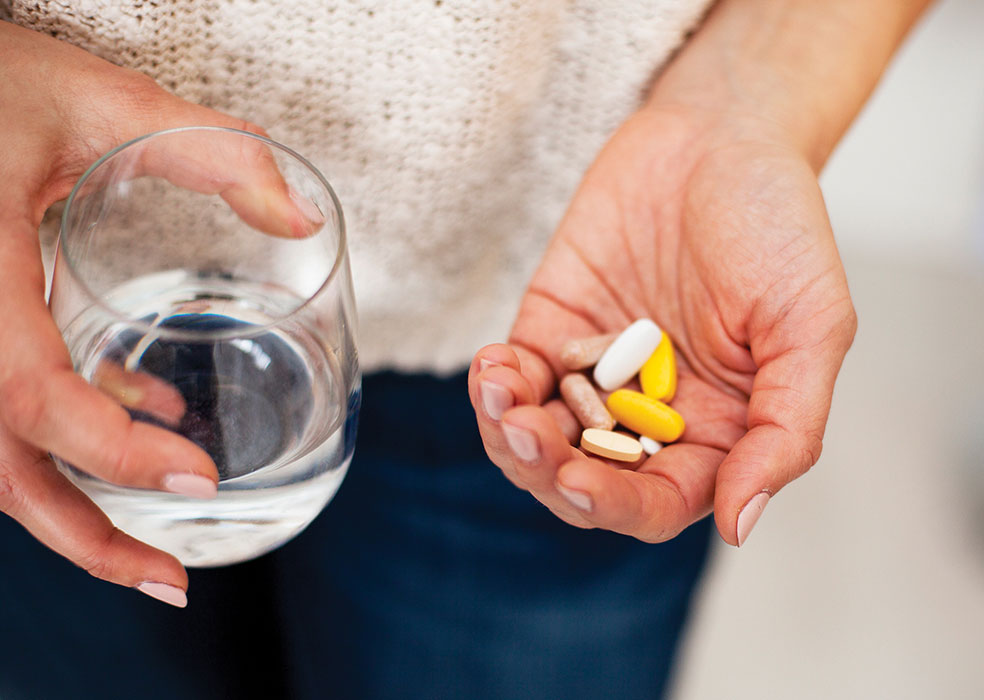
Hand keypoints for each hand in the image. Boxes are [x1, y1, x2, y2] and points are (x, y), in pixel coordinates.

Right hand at [0, 22, 313, 604]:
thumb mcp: (101, 97)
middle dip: (81, 535)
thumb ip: (212, 151)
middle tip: (171, 582)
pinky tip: (145, 424)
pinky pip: (5, 409)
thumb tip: (304, 219)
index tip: (199, 477)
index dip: (107, 449)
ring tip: (158, 545)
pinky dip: (72, 439)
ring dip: (73, 506)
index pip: (22, 389)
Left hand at [469, 104, 855, 545]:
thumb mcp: (811, 328)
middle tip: (526, 436)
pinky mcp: (555, 329)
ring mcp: (598, 375)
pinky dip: (496, 384)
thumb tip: (740, 525)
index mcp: (718, 432)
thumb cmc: (780, 225)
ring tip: (500, 395)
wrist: (721, 133)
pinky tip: (493, 365)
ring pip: (541, 441)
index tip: (577, 481)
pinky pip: (517, 379)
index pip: (659, 500)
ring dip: (510, 435)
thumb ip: (785, 430)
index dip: (616, 503)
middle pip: (586, 482)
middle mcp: (653, 415)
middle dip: (547, 471)